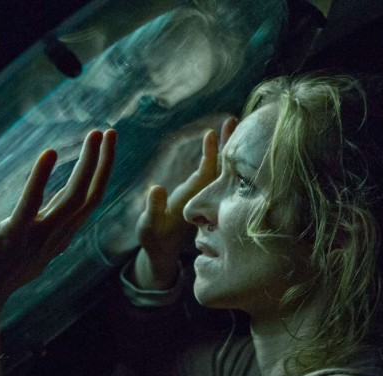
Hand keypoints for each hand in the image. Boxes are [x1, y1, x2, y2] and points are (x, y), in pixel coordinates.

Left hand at [0, 129, 116, 317]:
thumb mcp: (30, 245)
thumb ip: (46, 224)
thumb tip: (54, 204)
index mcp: (60, 237)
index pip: (90, 201)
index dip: (101, 172)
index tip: (106, 145)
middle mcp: (56, 238)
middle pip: (90, 196)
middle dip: (103, 163)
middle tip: (111, 132)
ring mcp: (37, 238)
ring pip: (73, 198)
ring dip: (87, 165)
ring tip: (95, 136)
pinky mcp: (12, 237)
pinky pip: (31, 204)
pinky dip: (42, 178)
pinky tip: (49, 154)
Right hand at [133, 117, 236, 289]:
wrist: (162, 249)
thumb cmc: (153, 236)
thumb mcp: (149, 224)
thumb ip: (154, 207)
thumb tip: (157, 187)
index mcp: (192, 199)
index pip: (205, 174)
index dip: (209, 155)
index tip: (211, 135)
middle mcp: (202, 194)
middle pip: (219, 166)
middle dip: (226, 144)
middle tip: (233, 119)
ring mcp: (204, 193)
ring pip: (220, 166)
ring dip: (225, 145)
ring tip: (231, 123)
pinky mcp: (202, 192)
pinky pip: (214, 170)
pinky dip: (219, 153)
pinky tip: (222, 140)